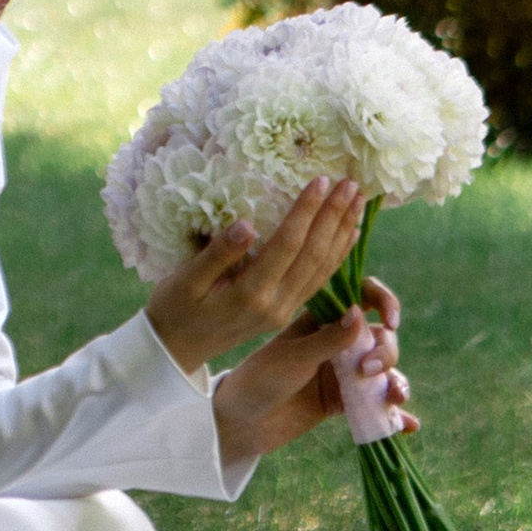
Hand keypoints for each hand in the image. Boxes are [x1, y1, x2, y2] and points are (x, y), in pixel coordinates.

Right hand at [144, 173, 366, 378]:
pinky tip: (348, 235)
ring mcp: (283, 311)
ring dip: (342, 233)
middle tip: (352, 184)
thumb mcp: (185, 281)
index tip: (322, 180)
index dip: (306, 211)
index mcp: (251, 294)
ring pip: (323, 269)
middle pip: (314, 255)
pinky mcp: (284, 312)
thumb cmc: (173, 309)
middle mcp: (276, 304)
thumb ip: (218, 254)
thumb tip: (246, 225)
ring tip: (358, 202)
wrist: (177, 350)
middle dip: (334, 217)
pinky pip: (318, 281)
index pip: (288, 244)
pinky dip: (337, 256)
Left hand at [212, 276, 413, 472]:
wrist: (242, 422)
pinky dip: (394, 414)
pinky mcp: (344, 402)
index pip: (362, 297)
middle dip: (385, 352)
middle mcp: (336, 342)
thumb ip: (328, 340)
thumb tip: (361, 314)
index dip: (384, 302)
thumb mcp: (293, 357)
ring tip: (395, 397)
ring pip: (384, 371)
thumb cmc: (259, 379)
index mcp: (321, 319)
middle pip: (380, 337)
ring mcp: (342, 373)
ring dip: (397, 382)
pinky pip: (376, 405)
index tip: (390, 321)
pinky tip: (408, 424)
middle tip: (366, 371)